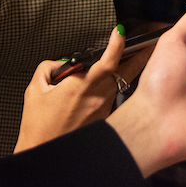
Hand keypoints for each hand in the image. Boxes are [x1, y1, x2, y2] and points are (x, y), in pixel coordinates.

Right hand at [14, 25, 151, 151]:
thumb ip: (50, 68)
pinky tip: (106, 83)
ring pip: (121, 83)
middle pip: (127, 71)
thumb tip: (63, 63)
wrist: (43, 154)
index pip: (108, 61)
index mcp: (81, 87)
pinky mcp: (104, 118)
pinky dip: (112, 87)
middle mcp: (97, 97)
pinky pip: (113, 96)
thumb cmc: (38, 126)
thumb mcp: (35, 90)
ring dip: (127, 69)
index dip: (117, 44)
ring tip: (132, 55)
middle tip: (150, 40)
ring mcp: (103, 109)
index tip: (119, 32)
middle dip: (141, 54)